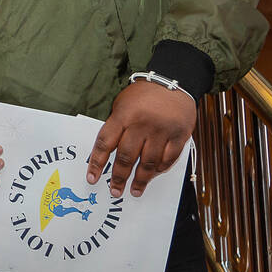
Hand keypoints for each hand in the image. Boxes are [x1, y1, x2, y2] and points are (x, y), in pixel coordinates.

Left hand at [86, 81, 195, 197]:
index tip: (91, 178)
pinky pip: (168, 159)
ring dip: (141, 180)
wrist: (173, 80)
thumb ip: (116, 126)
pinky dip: (160, 170)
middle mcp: (141, 125)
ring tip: (135, 191)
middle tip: (114, 190)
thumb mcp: (122, 104)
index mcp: (123, 116)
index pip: (105, 143)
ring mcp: (162, 131)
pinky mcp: (180, 136)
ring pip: (149, 162)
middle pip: (127, 157)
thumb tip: (107, 153)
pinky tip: (153, 177)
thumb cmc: (143, 94)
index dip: (97, 163)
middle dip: (119, 177)